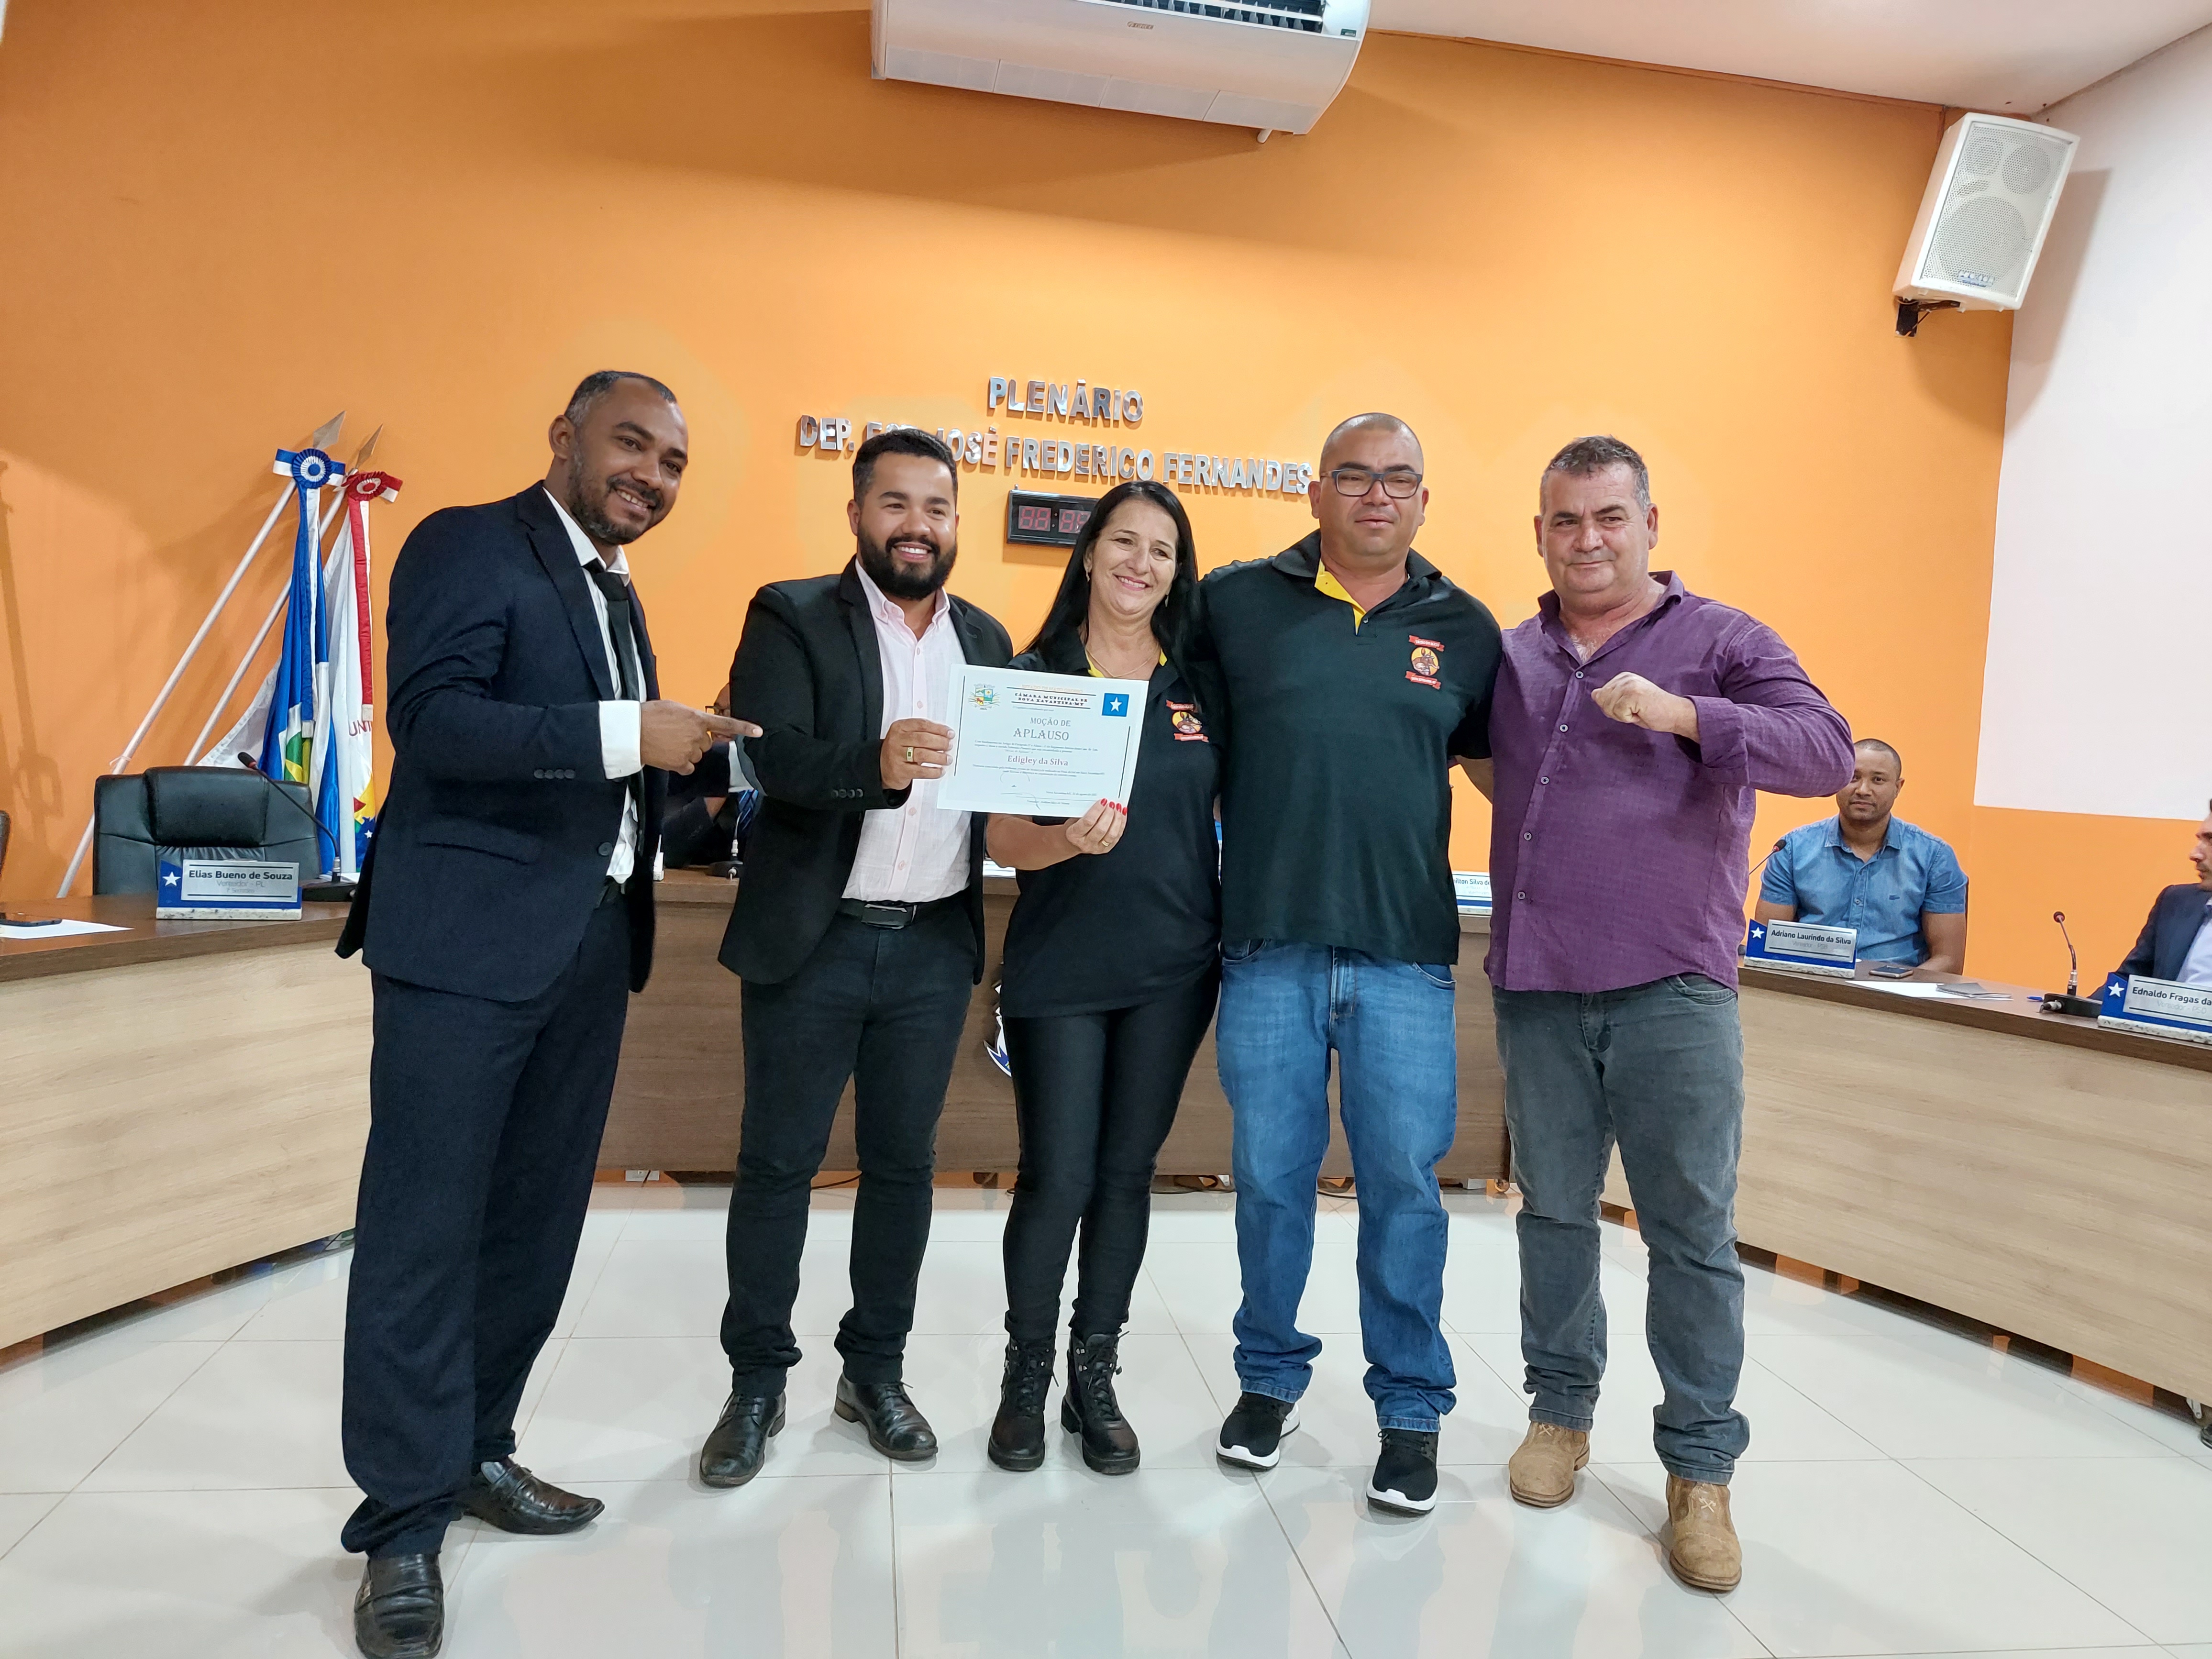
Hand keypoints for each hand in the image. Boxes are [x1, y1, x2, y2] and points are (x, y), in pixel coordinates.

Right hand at [641, 701, 758, 774]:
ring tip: (669, 744)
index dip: (744, 728)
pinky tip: (669, 756)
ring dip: (688, 752)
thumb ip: (690, 716)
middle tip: (678, 735)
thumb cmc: (649, 716)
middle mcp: (698, 736)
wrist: (632, 731)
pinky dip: (681, 764)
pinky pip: (689, 767)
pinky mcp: (681, 764)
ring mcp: (690, 751)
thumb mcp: (674, 707)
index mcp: (697, 719)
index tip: (759, 732)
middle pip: (707, 743)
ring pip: (697, 755)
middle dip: (697, 741)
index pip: (726, 723)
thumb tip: (694, 723)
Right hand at [881, 719, 952, 789]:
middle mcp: (896, 740)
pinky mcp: (899, 771)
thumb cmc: (899, 751)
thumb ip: (922, 733)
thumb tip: (945, 735)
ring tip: (947, 759)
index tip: (949, 733)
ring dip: (939, 757)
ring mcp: (896, 755)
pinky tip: (939, 771)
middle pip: (924, 739)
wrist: (883, 768)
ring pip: (923, 755)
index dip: (939, 729)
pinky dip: (933, 772)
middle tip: (949, 746)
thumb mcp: (906, 737)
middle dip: (940, 742)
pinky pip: (920, 771)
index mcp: (899, 728)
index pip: (922, 725)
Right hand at [1062, 799, 1125, 856]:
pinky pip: (1117, 836)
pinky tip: (1122, 815)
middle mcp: (1086, 843)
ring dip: (1117, 819)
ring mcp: (1097, 848)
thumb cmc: (1073, 829)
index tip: (1103, 801)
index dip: (1097, 810)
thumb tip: (1099, 802)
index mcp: (1074, 835)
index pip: (1088, 822)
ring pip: (1111, 834)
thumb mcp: (1073, 820)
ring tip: (1118, 808)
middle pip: (1101, 828)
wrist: (1073, 843)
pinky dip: (1121, 824)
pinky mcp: (1106, 849)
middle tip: (1111, 804)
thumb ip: (1084, 812)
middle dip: (1109, 814)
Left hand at [1590, 672, 1698, 739]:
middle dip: (1616, 712)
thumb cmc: (1653, 710)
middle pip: (1602, 701)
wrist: (1674, 713)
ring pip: (1608, 708)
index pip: (1600, 695)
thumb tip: (1594, 694)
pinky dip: (1628, 718)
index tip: (1631, 707)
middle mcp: (1624, 678)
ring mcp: (1628, 684)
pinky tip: (1641, 713)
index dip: (1613, 708)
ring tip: (1639, 711)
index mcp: (1622, 677)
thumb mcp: (1627, 702)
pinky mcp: (1632, 694)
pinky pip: (1618, 713)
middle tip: (1635, 710)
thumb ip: (1611, 697)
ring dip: (1623, 716)